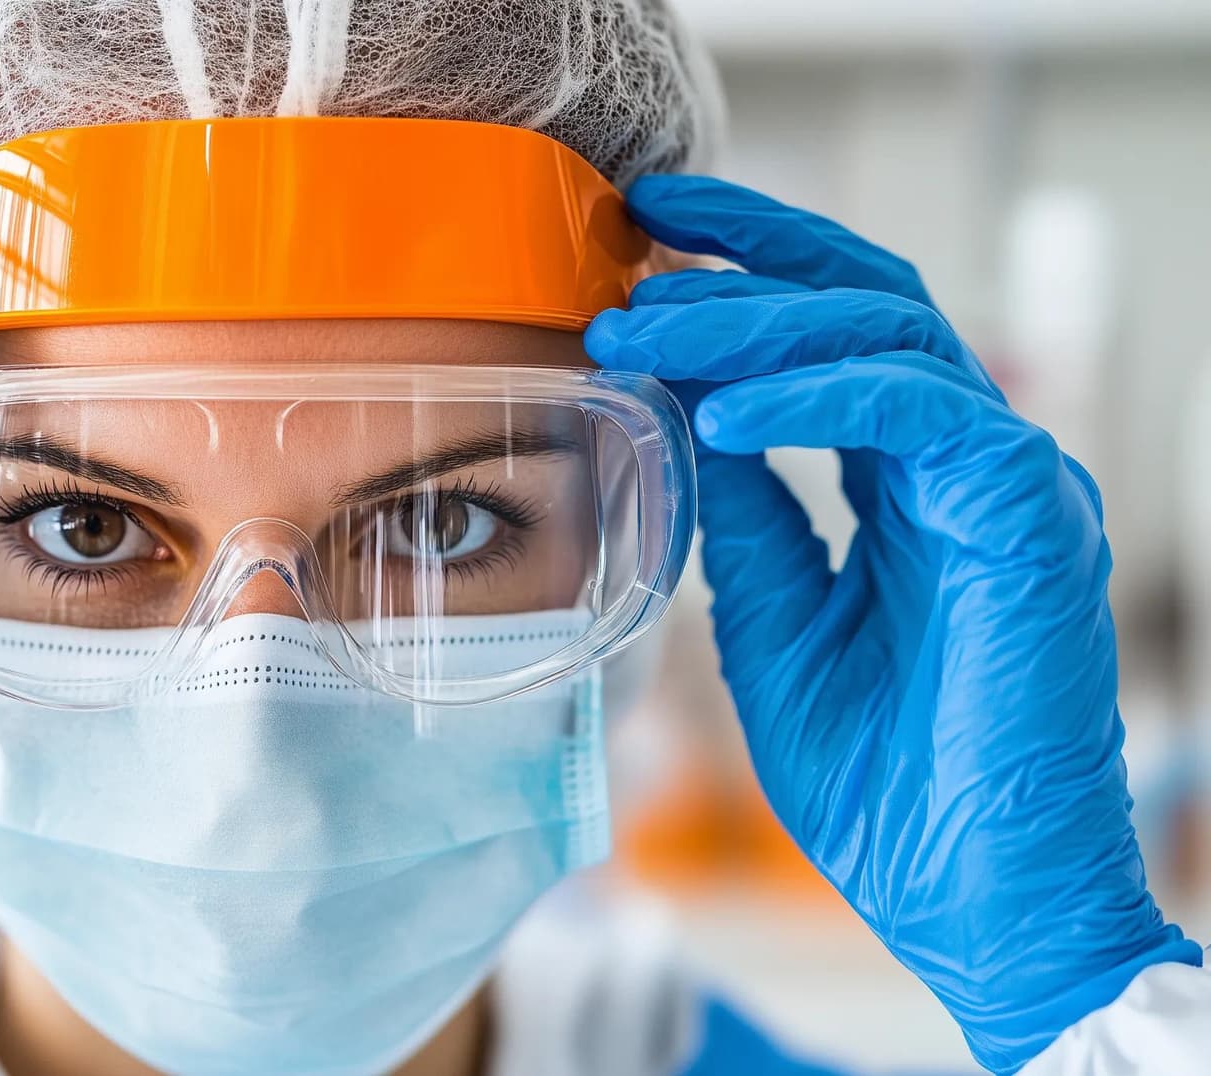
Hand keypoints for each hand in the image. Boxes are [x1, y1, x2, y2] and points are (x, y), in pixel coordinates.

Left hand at [585, 175, 1202, 1072]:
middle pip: (862, 302)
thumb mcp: (775, 623)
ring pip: (883, 336)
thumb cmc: (882, 782)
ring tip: (643, 326)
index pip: (832, 337)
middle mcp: (964, 465)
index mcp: (909, 486)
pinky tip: (722, 409)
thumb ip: (747, 516)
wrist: (967, 896)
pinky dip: (815, 397)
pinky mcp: (1026, 518)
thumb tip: (687, 413)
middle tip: (638, 237)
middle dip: (746, 257)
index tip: (644, 237)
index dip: (744, 275)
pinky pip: (920, 411)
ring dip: (751, 320)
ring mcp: (1004, 482)